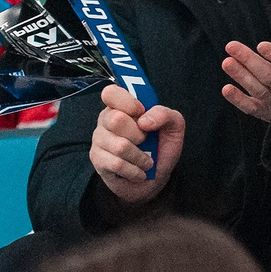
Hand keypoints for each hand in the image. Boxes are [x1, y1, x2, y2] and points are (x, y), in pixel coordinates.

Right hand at [89, 85, 182, 201]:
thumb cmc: (160, 148)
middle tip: (145, 141)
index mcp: (122, 106)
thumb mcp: (173, 127)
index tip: (141, 113)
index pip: (111, 93)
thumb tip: (145, 120)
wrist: (154, 179)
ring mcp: (99, 139)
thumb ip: (165, 114)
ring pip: (120, 146)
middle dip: (139, 135)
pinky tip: (138, 172)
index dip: (128, 103)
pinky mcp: (97, 160)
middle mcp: (106, 119)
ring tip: (145, 161)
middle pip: (117, 120)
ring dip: (140, 158)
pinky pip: (117, 164)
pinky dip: (135, 171)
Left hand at [220, 35, 270, 150]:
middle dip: (249, 61)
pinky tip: (226, 88)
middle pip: (269, 77)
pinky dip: (239, 101)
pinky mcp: (267, 113)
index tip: (262, 44)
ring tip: (226, 60)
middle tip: (231, 45)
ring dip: (240, 76)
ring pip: (257, 90)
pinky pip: (252, 109)